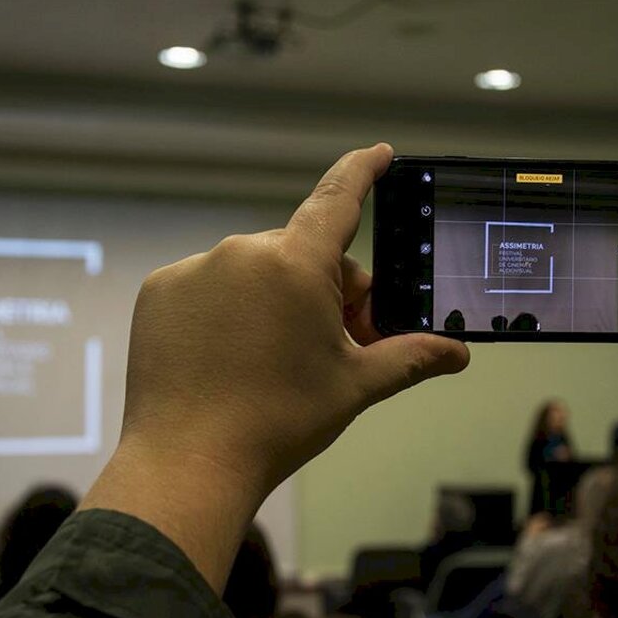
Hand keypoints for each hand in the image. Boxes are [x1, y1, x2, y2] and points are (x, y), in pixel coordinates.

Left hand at [82, 144, 469, 589]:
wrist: (189, 464)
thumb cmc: (278, 422)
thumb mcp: (354, 386)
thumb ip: (409, 357)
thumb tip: (458, 353)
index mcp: (295, 264)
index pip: (339, 198)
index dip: (363, 171)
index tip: (378, 153)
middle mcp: (241, 252)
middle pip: (302, 254)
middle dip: (326, 290)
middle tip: (333, 346)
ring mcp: (194, 269)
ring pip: (255, 270)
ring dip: (275, 299)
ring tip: (275, 359)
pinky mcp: (160, 291)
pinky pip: (210, 284)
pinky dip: (227, 308)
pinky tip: (230, 354)